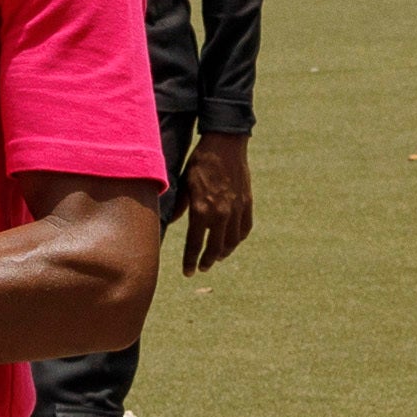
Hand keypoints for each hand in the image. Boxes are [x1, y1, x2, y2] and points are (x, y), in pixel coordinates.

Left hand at [178, 132, 257, 274]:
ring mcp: (236, 210)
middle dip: (206, 262)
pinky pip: (244, 229)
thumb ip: (178, 206)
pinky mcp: (246, 203)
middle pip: (214, 249)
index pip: (194, 245)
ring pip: (231, 242)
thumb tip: (171, 222)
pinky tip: (232, 241)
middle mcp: (220, 214)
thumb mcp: (184, 184)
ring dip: (223, 253)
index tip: (187, 272)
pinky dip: (238, 239)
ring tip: (216, 258)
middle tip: (201, 268)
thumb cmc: (200, 162)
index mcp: (201, 210)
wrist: (225, 144)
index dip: (190, 261)